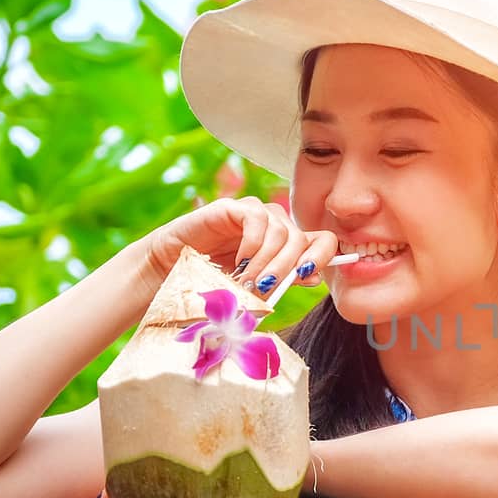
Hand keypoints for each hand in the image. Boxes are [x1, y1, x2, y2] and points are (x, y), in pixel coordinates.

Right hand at [141, 197, 337, 296]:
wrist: (173, 272)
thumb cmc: (215, 283)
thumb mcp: (255, 288)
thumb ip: (283, 281)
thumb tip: (313, 277)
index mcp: (288, 246)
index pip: (322, 240)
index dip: (324, 256)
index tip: (308, 276)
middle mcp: (277, 226)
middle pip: (301, 240)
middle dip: (286, 269)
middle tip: (266, 290)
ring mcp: (256, 214)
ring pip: (282, 231)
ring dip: (266, 262)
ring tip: (248, 282)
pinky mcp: (234, 207)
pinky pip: (256, 219)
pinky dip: (252, 244)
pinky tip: (239, 261)